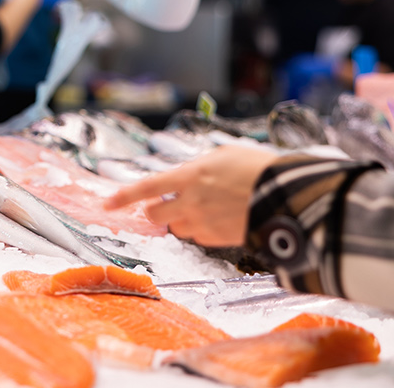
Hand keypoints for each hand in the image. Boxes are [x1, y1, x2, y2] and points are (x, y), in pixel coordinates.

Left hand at [104, 143, 278, 246]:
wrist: (287, 196)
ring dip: (183, 219)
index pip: (146, 187)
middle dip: (158, 209)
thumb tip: (189, 176)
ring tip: (207, 206)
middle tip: (170, 203)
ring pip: (178, 227)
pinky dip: (203, 229)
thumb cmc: (259, 168)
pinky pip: (199, 237)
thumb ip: (200, 166)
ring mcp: (204, 223)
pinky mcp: (218, 239)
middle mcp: (191, 201)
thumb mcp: (225, 154)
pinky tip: (221, 217)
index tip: (107, 204)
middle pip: (156, 214)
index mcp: (189, 175)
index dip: (123, 197)